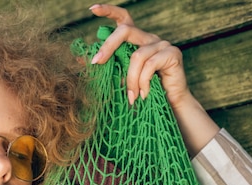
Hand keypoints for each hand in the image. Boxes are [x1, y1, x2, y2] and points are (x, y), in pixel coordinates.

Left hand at [88, 4, 219, 154]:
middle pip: (125, 30)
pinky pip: (150, 65)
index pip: (123, 18)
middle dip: (108, 46)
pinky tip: (143, 95)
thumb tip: (79, 59)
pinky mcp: (172, 54)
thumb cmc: (144, 92)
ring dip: (130, 79)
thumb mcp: (121, 77)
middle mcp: (149, 38)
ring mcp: (162, 44)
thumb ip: (107, 66)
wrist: (170, 107)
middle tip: (96, 63)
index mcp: (136, 40)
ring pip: (136, 55)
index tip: (92, 10)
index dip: (108, 11)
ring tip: (131, 97)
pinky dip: (143, 82)